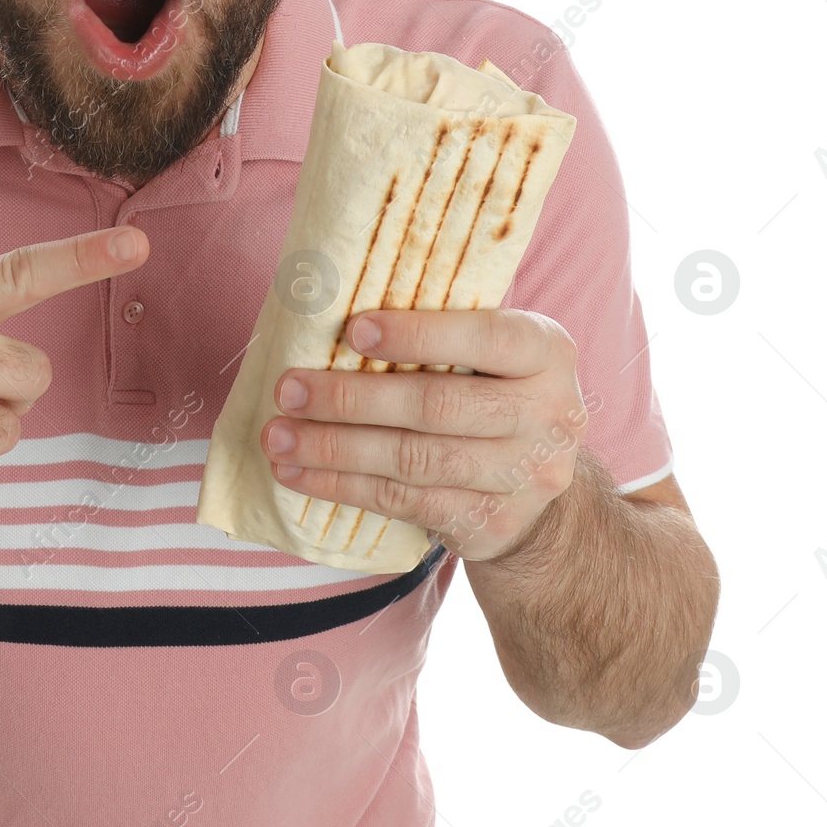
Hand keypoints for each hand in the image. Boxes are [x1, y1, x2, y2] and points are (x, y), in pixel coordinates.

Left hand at [259, 308, 591, 560]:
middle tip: (289, 390)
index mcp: (546, 351)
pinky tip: (299, 475)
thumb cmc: (491, 389)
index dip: (417, 335)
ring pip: (413, 461)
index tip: (352, 332)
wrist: (541, 493)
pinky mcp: (489, 523)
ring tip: (278, 437)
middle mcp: (548, 415)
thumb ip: (439, 325)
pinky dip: (343, 487)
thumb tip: (335, 302)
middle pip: (437, 407)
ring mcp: (523, 477)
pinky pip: (404, 502)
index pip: (485, 338)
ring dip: (334, 449)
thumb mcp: (489, 349)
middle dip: (352, 398)